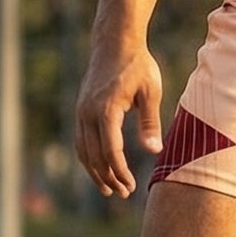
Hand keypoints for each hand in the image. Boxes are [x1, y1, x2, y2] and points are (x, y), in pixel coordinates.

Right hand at [73, 38, 165, 198]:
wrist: (115, 43)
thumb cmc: (138, 66)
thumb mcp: (151, 92)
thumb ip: (150, 123)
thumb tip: (154, 152)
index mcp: (106, 110)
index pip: (111, 151)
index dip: (120, 172)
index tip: (132, 186)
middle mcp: (88, 113)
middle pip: (94, 156)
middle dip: (108, 178)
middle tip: (124, 193)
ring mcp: (81, 111)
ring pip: (83, 151)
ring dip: (96, 172)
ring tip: (110, 189)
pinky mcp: (81, 110)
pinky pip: (81, 140)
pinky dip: (89, 158)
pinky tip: (100, 168)